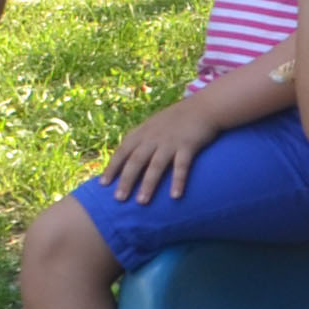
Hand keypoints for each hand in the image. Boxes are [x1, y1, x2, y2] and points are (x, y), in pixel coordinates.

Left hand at [104, 97, 225, 204]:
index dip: (112, 168)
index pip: (122, 151)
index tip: (102, 184)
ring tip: (141, 202)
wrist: (205, 106)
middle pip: (136, 161)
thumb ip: (141, 138)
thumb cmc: (178, 118)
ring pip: (156, 165)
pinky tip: (175, 196)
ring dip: (148, 184)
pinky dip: (178, 181)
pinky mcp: (188, 145)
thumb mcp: (154, 124)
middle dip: (126, 180)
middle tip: (119, 199)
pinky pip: (182, 166)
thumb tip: (127, 158)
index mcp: (143, 132)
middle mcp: (153, 138)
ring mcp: (171, 142)